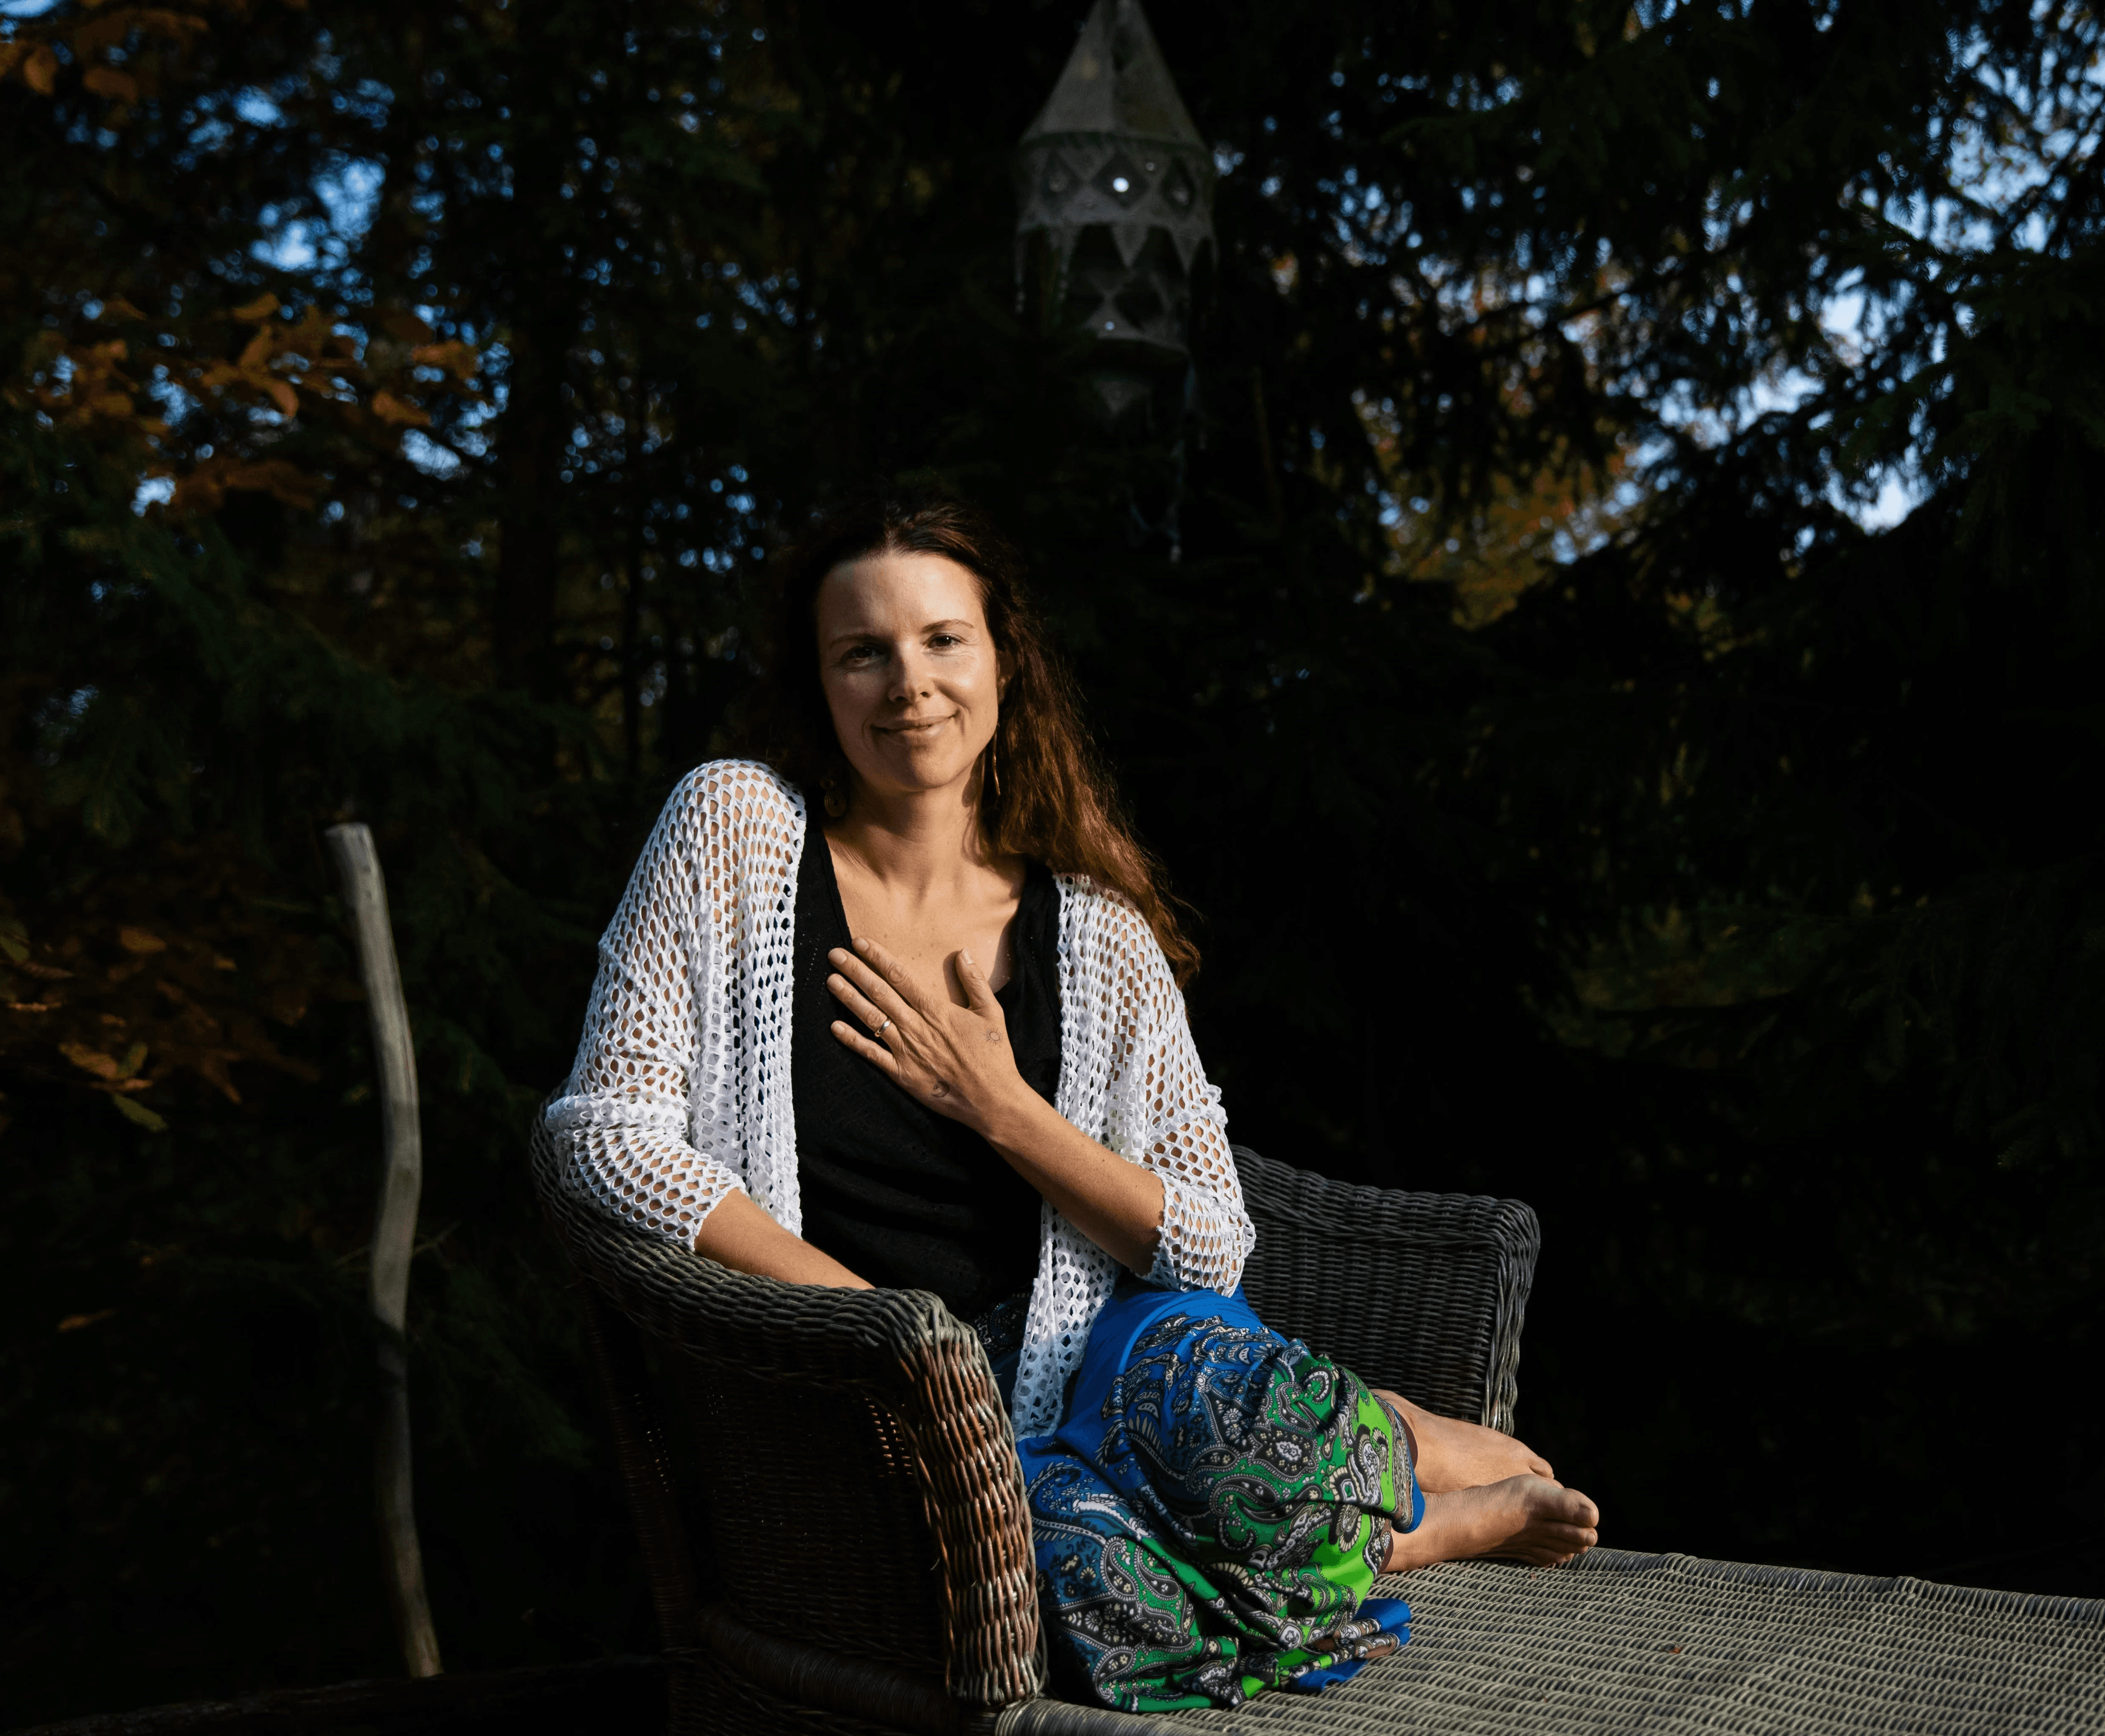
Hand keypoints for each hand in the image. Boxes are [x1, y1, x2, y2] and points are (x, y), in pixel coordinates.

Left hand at [826, 938, 1023, 1132]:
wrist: (991, 1099)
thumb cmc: (993, 1056)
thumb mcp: (991, 1013)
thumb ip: (975, 981)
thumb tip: (963, 952)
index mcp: (936, 1010)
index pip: (900, 976)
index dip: (877, 957)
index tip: (860, 943)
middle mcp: (916, 1027)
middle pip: (879, 992)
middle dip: (855, 970)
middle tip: (835, 954)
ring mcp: (906, 1051)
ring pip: (871, 1018)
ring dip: (849, 998)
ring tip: (831, 980)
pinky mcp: (901, 1073)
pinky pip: (872, 1054)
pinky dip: (852, 1041)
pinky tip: (835, 1027)